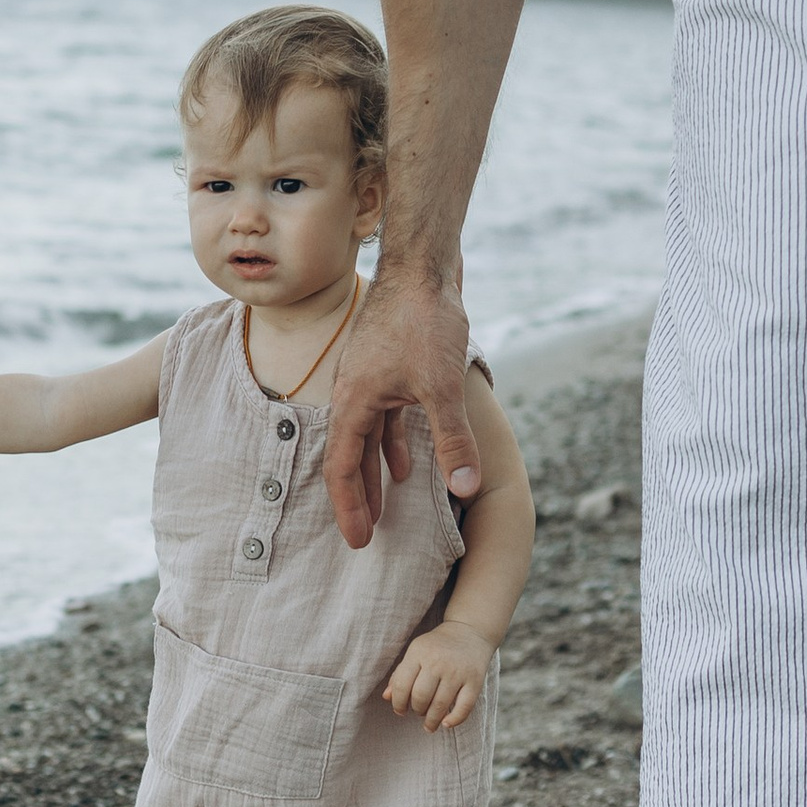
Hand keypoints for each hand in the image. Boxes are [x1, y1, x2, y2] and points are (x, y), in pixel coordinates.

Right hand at [323, 268, 477, 550]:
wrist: (424, 265)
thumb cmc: (426, 320)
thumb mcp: (441, 387)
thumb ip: (453, 440)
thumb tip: (466, 488)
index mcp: (353, 401)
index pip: (341, 467)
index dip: (349, 507)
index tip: (358, 541)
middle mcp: (353, 393)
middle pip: (347, 456)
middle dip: (357, 498)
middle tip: (364, 536)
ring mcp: (368, 380)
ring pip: (364, 439)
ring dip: (372, 473)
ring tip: (382, 508)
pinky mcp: (387, 369)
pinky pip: (381, 419)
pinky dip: (389, 444)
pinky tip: (404, 464)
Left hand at [383, 620, 494, 732]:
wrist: (469, 631)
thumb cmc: (437, 646)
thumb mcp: (415, 652)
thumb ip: (400, 674)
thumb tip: (387, 697)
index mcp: (419, 652)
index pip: (402, 685)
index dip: (398, 703)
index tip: (400, 710)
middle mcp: (438, 661)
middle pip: (420, 697)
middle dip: (416, 710)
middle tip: (418, 712)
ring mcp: (457, 671)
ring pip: (441, 705)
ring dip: (432, 720)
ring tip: (429, 724)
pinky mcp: (475, 681)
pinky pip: (464, 707)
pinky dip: (454, 720)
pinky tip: (446, 724)